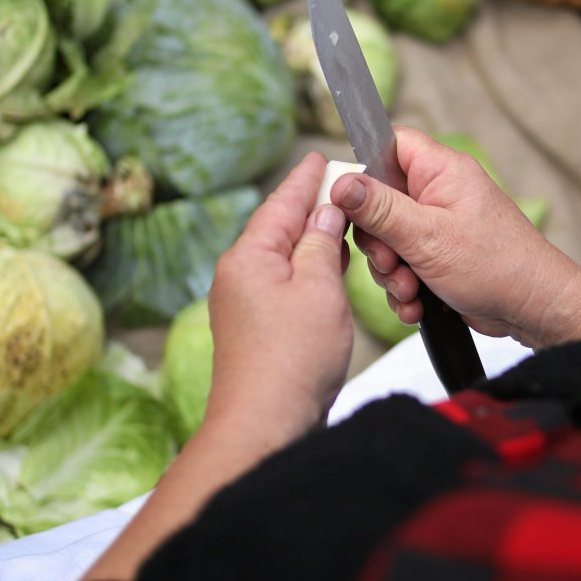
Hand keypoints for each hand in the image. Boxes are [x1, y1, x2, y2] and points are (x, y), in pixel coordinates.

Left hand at [206, 152, 352, 446]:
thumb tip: (326, 212)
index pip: (282, 202)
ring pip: (281, 257)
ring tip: (342, 230)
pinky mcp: (252, 327)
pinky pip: (281, 285)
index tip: (321, 158)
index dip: (306, 179)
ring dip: (312, 244)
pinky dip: (305, 273)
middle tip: (342, 189)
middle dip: (312, 209)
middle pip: (278, 228)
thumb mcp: (319, 288)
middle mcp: (237, 274)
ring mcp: (241, 303)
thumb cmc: (292, 360)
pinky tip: (327, 275)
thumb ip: (322, 243)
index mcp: (249, 255)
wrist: (264, 422)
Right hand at [331, 128, 580, 347]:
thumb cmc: (496, 266)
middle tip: (391, 261)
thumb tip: (341, 182)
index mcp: (440, 171)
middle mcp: (439, 193)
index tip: (349, 201)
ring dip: (391, 272)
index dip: (364, 169)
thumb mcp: (427, 235)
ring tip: (410, 289)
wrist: (532, 308)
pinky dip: (405, 288)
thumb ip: (380, 209)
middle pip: (379, 201)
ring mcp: (439, 226)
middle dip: (378, 241)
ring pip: (388, 240)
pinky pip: (404, 265)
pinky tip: (417, 304)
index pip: (388, 145)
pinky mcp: (439, 256)